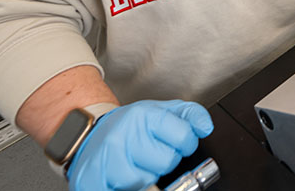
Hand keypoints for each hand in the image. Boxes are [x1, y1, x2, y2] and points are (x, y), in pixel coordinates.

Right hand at [67, 100, 212, 190]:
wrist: (88, 134)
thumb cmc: (127, 126)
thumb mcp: (159, 111)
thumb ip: (189, 115)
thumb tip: (205, 126)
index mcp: (142, 116)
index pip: (184, 136)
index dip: (185, 142)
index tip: (177, 141)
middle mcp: (123, 136)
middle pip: (167, 162)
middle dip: (163, 160)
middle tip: (148, 152)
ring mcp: (107, 161)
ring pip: (148, 182)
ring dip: (145, 176)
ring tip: (134, 163)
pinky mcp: (94, 181)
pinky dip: (130, 187)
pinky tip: (123, 177)